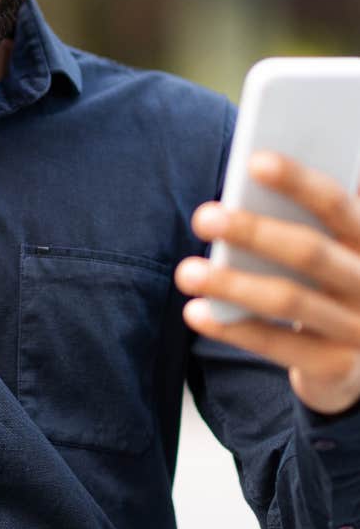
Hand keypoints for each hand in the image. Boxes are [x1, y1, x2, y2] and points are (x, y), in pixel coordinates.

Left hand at [175, 152, 359, 415]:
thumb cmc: (329, 277)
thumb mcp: (329, 244)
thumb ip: (303, 219)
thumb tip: (247, 181)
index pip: (336, 203)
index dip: (298, 181)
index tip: (254, 161)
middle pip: (309, 252)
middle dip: (253, 232)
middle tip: (202, 217)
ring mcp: (358, 329)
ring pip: (288, 301)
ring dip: (233, 285)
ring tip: (186, 272)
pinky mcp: (337, 367)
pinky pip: (278, 347)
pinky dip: (233, 329)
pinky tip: (196, 312)